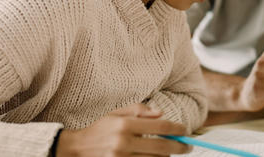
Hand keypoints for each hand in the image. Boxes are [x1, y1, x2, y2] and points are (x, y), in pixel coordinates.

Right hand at [56, 103, 191, 156]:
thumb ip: (139, 110)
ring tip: (170, 152)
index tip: (185, 131)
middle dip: (179, 147)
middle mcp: (123, 142)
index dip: (176, 129)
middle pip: (161, 146)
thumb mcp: (116, 113)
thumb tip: (161, 113)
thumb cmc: (100, 130)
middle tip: (188, 147)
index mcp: (124, 125)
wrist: (76, 150)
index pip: (159, 126)